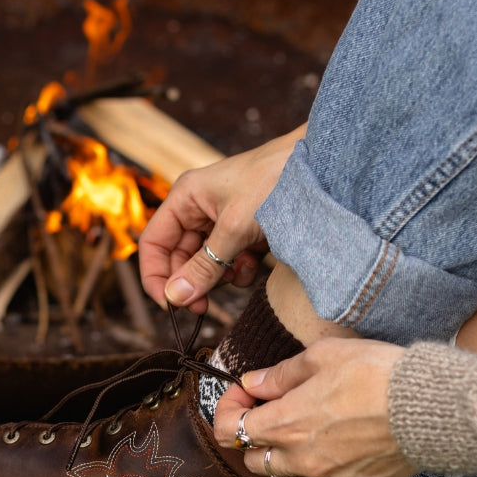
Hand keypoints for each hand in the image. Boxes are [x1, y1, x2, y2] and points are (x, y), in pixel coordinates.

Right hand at [138, 126, 304, 312]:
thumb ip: (204, 266)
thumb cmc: (275, 182)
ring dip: (220, 276)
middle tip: (204, 307)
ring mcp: (224, 222)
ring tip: (239, 271)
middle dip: (192, 282)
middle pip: (179, 258)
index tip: (170, 306)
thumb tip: (175, 297)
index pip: (153, 244)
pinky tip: (255, 262)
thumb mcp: (235, 229)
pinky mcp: (246, 233)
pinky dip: (240, 270)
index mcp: (186, 198)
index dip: (156, 276)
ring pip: (206, 264)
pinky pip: (231, 262)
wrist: (323, 169)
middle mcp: (200, 209)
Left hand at [213, 338, 417, 476]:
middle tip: (278, 410)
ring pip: (297, 471)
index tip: (244, 394)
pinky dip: (336, 461)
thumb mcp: (322, 356)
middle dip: (257, 437)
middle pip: (255, 462)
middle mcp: (302, 460)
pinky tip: (357, 437)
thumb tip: (252, 383)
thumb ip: (280, 375)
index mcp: (285, 425)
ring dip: (297, 451)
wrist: (430, 407)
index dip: (229, 410)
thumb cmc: (376, 373)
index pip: (230, 432)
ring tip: (324, 421)